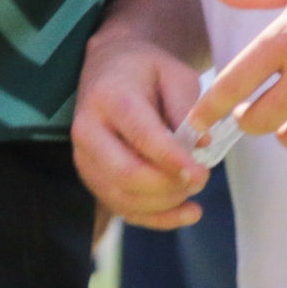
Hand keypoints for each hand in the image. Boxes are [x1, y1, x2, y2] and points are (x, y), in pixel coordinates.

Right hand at [73, 29, 207, 227]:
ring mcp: (84, 157)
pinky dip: (155, 218)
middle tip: (201, 179)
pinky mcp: (90, 177)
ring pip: (122, 197)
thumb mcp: (174, 73)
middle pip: (126, 174)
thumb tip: (202, 145)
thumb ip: (187, 106)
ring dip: (164, 204)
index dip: (173, 160)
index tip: (202, 174)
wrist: (110, 68)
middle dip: (169, 186)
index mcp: (110, 98)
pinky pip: (120, 208)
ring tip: (193, 192)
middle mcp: (88, 130)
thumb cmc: (147, 71)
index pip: (141, 137)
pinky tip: (184, 212)